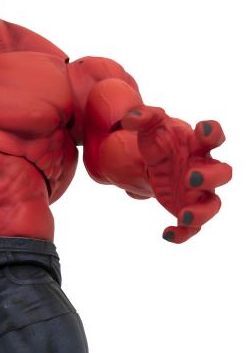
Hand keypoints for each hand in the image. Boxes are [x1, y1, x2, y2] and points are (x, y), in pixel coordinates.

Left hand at [122, 106, 231, 242]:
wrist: (155, 163)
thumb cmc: (160, 141)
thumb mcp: (150, 127)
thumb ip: (143, 118)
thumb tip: (130, 118)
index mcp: (197, 145)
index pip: (214, 136)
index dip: (213, 132)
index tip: (203, 129)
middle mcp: (205, 168)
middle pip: (223, 173)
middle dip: (210, 176)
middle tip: (190, 177)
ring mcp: (198, 192)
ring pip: (213, 205)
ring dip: (202, 212)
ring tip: (184, 215)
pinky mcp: (188, 209)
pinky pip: (192, 228)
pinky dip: (183, 234)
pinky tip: (166, 234)